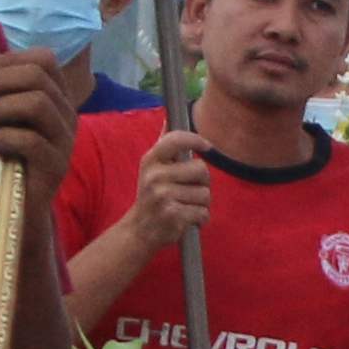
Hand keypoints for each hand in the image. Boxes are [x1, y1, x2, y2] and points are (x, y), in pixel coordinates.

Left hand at [0, 45, 80, 184]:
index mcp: (56, 96)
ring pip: (38, 103)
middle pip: (39, 76)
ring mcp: (65, 140)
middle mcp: (67, 113)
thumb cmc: (5, 154)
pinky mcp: (56, 166)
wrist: (17, 208)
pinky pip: (32, 141)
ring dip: (1, 109)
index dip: (9, 59)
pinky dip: (4, 138)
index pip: (44, 59)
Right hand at [105, 129, 211, 257]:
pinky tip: (186, 220)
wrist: (140, 230)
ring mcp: (163, 195)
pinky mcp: (172, 215)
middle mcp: (155, 176)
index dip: (196, 140)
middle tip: (189, 191)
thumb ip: (164, 146)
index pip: (176, 139)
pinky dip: (200, 219)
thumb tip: (169, 118)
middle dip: (203, 182)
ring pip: (205, 194)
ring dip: (202, 204)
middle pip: (201, 169)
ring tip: (185, 206)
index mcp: (151, 160)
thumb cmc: (151, 196)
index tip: (207, 146)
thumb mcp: (151, 169)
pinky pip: (203, 212)